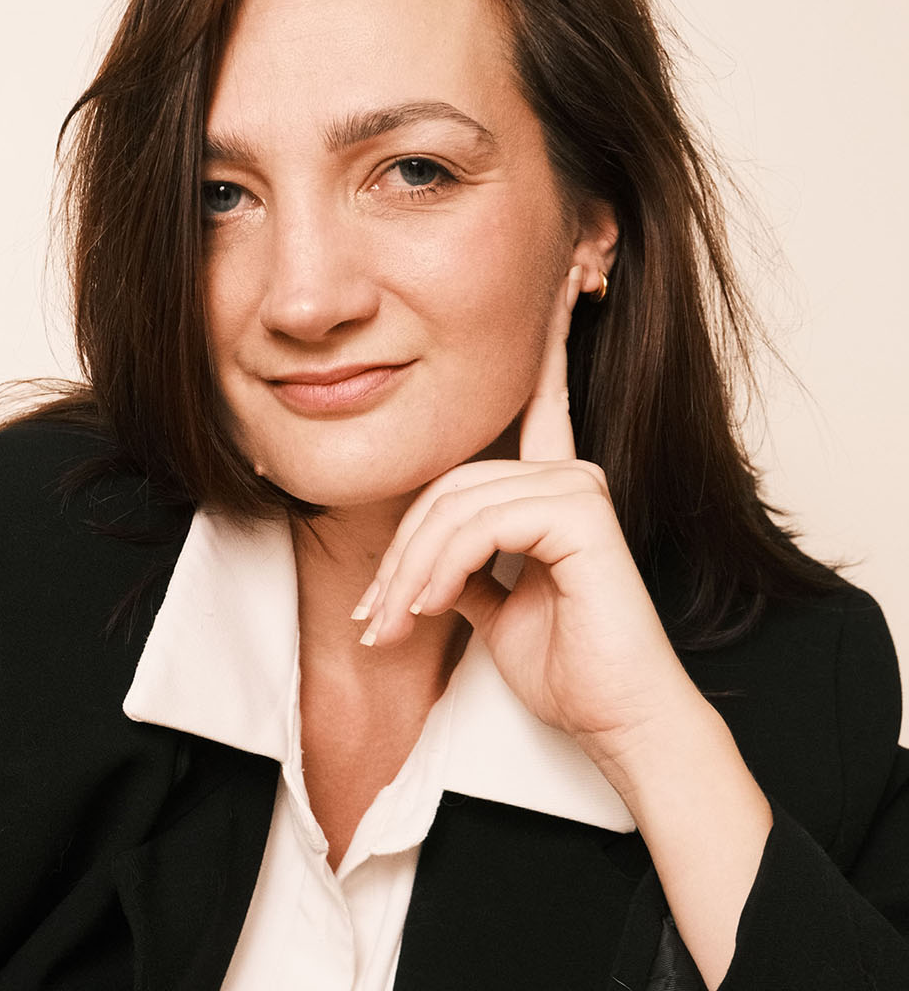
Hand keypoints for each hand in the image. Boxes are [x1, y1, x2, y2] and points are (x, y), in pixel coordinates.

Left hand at [354, 267, 703, 776]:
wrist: (615, 717)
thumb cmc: (567, 669)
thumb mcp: (497, 610)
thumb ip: (464, 571)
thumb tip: (421, 569)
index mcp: (554, 487)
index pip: (537, 401)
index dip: (541, 341)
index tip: (564, 273)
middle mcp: (570, 474)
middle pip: (449, 481)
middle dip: (400, 554)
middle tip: (374, 621)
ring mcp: (578, 488)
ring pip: (455, 505)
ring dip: (410, 573)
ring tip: (393, 629)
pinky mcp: (580, 514)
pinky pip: (481, 523)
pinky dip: (443, 569)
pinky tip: (435, 608)